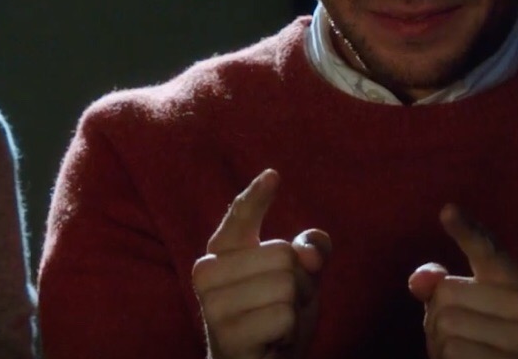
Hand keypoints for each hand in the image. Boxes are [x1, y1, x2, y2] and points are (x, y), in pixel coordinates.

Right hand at [191, 169, 330, 358]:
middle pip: (283, 255)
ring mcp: (213, 306)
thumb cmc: (274, 321)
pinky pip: (284, 317)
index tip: (274, 175)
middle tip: (284, 309)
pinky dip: (290, 332)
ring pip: (286, 286)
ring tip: (278, 327)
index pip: (239, 217)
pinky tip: (274, 343)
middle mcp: (206, 274)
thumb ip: (307, 254)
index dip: (257, 197)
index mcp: (221, 254)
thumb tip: (310, 253)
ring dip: (296, 311)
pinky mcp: (227, 335)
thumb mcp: (297, 282)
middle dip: (300, 284)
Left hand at [408, 204, 517, 358]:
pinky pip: (453, 353)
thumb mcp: (456, 305)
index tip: (447, 210)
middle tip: (459, 332)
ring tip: (464, 351)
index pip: (488, 250)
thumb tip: (419, 281)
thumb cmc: (476, 335)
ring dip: (441, 343)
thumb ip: (439, 286)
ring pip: (447, 324)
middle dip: (437, 315)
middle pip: (447, 292)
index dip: (466, 231)